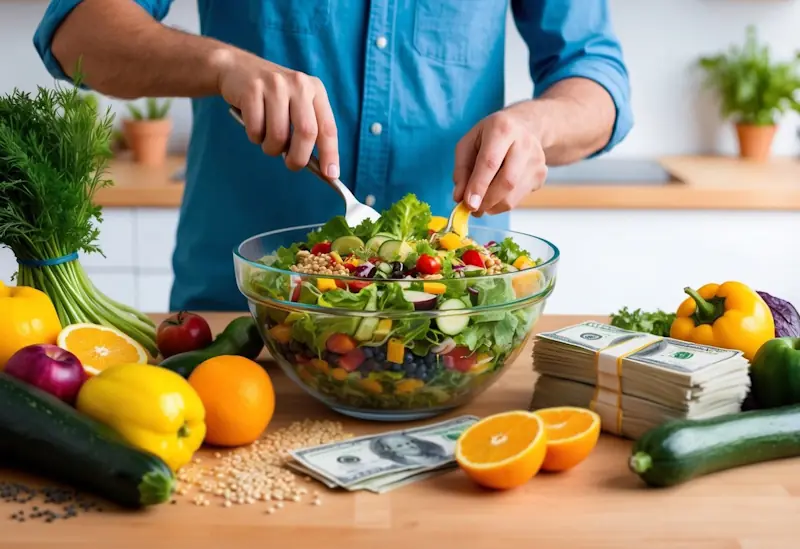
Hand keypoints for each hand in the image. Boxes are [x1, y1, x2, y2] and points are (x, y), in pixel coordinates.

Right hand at [216, 50, 338, 176]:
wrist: (237, 68)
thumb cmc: (272, 97)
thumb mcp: (296, 104)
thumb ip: (308, 129)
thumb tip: (320, 167)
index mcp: (316, 90)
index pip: (328, 128)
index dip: (330, 154)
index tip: (331, 175)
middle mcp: (299, 85)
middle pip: (306, 132)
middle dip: (299, 157)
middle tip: (292, 164)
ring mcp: (275, 85)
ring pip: (279, 135)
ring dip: (272, 148)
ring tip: (268, 141)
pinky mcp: (252, 89)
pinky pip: (256, 129)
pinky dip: (254, 137)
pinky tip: (253, 126)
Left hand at [452, 104, 546, 215]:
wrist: (524, 126)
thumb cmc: (491, 135)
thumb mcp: (468, 143)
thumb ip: (461, 170)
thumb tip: (459, 197)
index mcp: (502, 129)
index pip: (490, 162)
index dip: (478, 186)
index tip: (469, 204)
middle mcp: (524, 143)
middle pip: (507, 181)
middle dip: (486, 201)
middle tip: (472, 209)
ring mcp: (537, 160)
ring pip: (513, 195)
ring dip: (493, 206)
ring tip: (481, 203)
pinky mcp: (541, 175)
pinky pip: (519, 199)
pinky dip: (503, 203)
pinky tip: (497, 192)